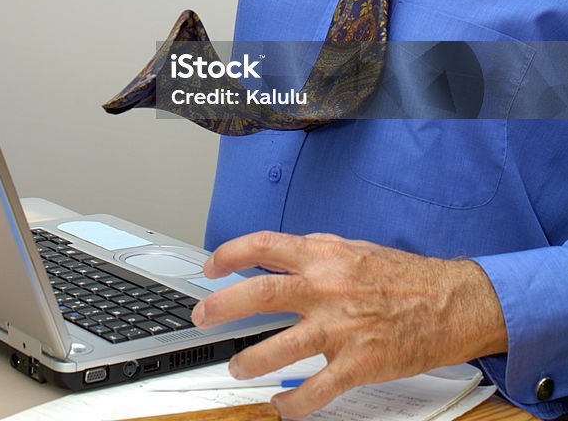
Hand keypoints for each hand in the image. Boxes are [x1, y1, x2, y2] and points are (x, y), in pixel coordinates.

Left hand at [191, 231, 506, 418]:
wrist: (448, 302)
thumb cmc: (402, 276)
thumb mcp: (353, 249)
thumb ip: (316, 253)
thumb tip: (281, 254)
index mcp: (323, 256)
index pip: (264, 246)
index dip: (230, 254)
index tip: (210, 266)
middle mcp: (326, 287)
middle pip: (260, 294)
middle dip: (222, 307)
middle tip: (203, 318)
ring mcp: (341, 327)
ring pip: (280, 347)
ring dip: (251, 361)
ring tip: (237, 368)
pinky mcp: (358, 363)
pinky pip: (316, 390)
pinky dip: (294, 404)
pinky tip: (283, 407)